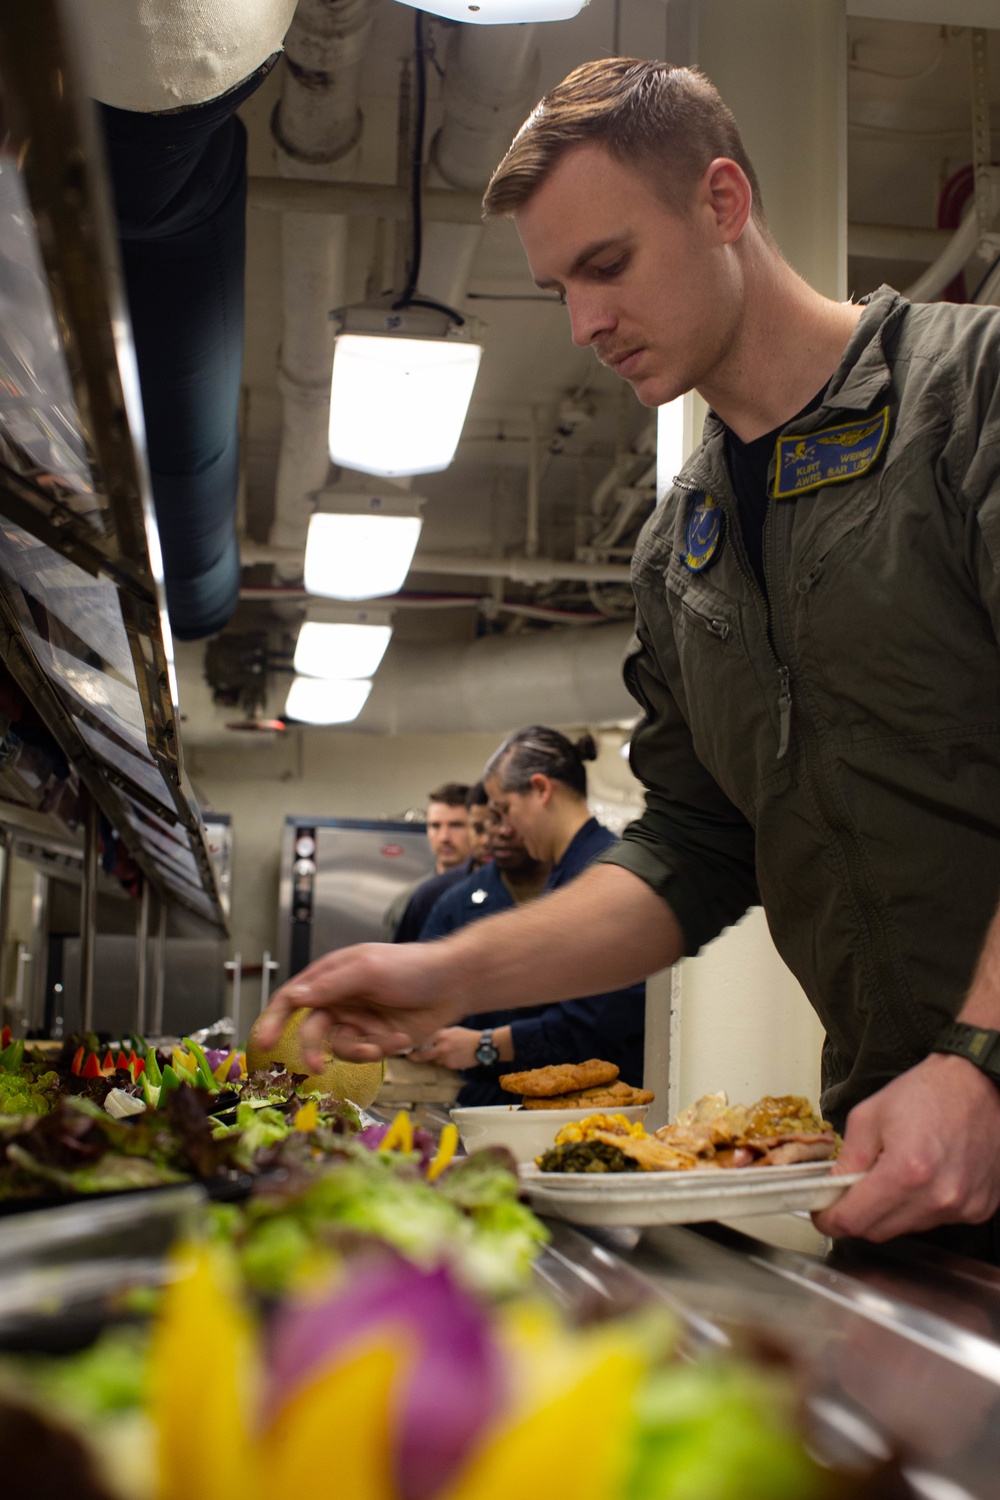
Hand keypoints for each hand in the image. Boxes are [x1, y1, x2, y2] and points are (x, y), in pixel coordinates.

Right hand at [256, 942, 464, 1069]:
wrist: (453, 984)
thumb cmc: (412, 967)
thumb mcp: (367, 970)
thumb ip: (330, 984)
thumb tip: (294, 997)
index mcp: (332, 976)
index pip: (293, 998)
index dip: (274, 1020)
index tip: (263, 1043)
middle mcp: (340, 1000)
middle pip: (310, 1030)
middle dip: (313, 1049)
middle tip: (316, 1066)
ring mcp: (358, 1021)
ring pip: (338, 1047)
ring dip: (359, 1049)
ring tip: (383, 1041)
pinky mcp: (376, 1039)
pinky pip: (364, 1054)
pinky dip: (379, 1050)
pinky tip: (401, 1039)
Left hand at [416, 1027, 480, 1070]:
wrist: (481, 1046)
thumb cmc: (467, 1036)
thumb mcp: (452, 1031)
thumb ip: (440, 1034)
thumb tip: (428, 1038)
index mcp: (441, 1035)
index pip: (423, 1040)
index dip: (413, 1044)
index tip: (407, 1047)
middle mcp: (442, 1046)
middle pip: (423, 1054)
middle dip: (415, 1057)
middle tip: (410, 1057)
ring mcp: (446, 1057)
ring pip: (435, 1060)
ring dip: (436, 1058)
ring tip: (447, 1053)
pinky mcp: (451, 1066)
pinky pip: (444, 1064)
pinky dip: (446, 1062)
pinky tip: (454, 1057)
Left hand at [813, 1052, 999, 1240]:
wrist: (977, 1087)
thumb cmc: (926, 1093)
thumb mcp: (869, 1116)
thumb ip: (848, 1159)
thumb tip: (832, 1189)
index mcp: (906, 1171)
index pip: (855, 1220)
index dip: (830, 1220)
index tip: (823, 1214)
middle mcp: (937, 1197)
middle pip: (878, 1232)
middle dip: (858, 1215)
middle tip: (851, 1191)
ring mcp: (961, 1207)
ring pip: (906, 1228)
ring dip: (891, 1210)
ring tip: (895, 1173)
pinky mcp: (978, 1209)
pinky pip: (935, 1221)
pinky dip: (920, 1206)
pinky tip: (924, 1177)